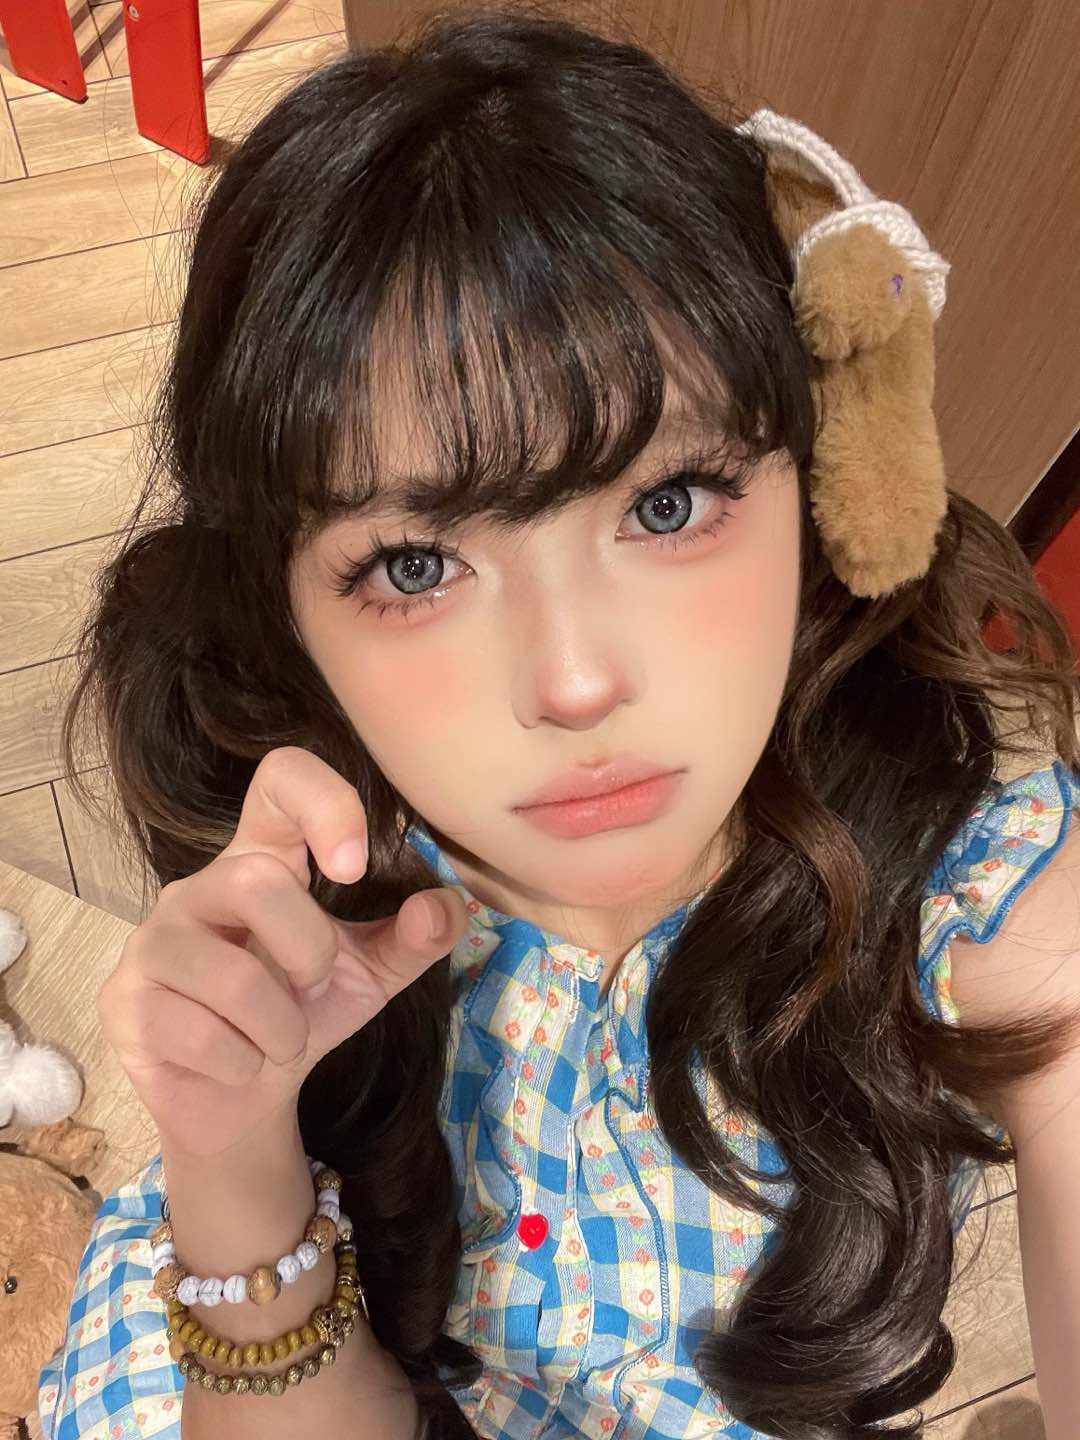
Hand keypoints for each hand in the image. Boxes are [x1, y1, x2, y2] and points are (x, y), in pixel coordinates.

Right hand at [96, 745, 468, 1161]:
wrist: (241, 1097)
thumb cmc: (303, 1012)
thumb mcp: (374, 973)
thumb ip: (416, 937)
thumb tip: (446, 906)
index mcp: (263, 858)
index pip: (280, 779)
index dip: (324, 803)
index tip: (354, 867)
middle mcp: (198, 886)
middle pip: (255, 884)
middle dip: (308, 951)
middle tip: (314, 988)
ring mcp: (152, 942)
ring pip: (227, 974)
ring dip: (279, 1027)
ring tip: (279, 1040)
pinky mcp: (125, 1002)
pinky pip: (196, 1034)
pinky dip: (241, 1063)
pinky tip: (235, 1063)